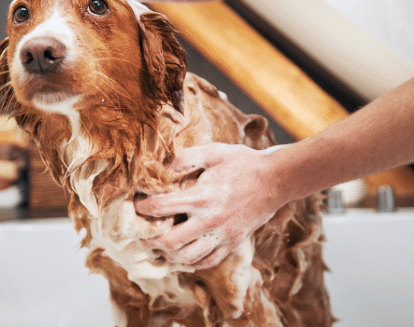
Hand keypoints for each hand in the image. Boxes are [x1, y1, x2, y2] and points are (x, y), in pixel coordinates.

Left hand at [134, 143, 284, 268]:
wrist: (276, 180)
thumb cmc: (243, 163)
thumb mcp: (214, 152)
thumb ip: (186, 157)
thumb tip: (162, 164)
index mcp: (202, 196)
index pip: (162, 207)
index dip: (143, 208)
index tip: (136, 205)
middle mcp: (210, 220)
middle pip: (170, 242)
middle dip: (151, 239)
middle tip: (142, 233)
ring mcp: (222, 235)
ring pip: (187, 258)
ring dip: (169, 254)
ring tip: (160, 245)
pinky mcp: (233, 243)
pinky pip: (208, 261)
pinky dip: (191, 261)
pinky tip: (184, 254)